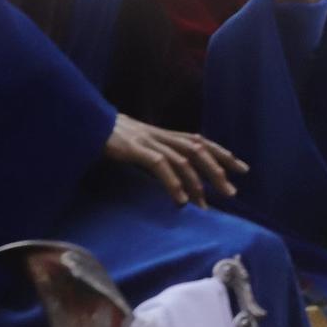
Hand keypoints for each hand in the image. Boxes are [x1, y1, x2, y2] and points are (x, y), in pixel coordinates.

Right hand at [103, 116, 247, 206]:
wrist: (85, 121)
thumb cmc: (111, 136)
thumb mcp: (140, 144)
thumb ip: (158, 154)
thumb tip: (174, 174)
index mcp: (165, 135)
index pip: (201, 142)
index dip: (223, 153)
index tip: (241, 168)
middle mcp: (162, 136)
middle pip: (199, 150)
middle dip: (218, 171)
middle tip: (232, 193)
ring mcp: (149, 141)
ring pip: (183, 160)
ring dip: (197, 183)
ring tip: (206, 205)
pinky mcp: (134, 149)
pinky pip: (160, 166)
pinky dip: (173, 183)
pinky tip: (180, 201)